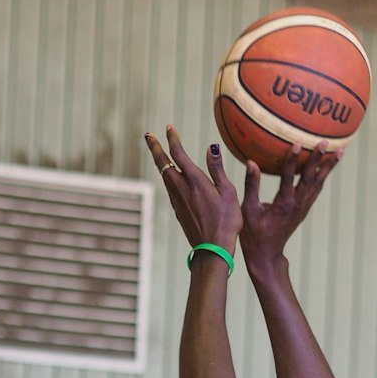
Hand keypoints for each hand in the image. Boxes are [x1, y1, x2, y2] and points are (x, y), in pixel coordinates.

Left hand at [145, 126, 242, 255]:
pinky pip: (169, 190)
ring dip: (160, 162)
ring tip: (158, 153)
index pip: (178, 153)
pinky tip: (170, 179)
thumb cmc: (226, 222)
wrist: (212, 249)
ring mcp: (177, 201)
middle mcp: (181, 188)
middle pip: (163, 163)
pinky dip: (167, 178)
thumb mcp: (228, 193)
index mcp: (194, 180)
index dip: (172, 138)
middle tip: (149, 135)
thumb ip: (217, 169)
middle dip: (155, 147)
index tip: (169, 127)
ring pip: (164, 176)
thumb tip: (211, 147)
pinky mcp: (178, 211)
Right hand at [240, 142, 341, 275]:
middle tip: (325, 142)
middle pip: (311, 179)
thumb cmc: (254, 234)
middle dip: (319, 159)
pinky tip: (327, 166)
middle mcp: (297, 205)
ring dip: (328, 167)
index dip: (293, 160)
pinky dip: (322, 176)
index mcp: (283, 204)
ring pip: (318, 183)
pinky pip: (316, 189)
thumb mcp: (248, 210)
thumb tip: (251, 162)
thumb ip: (251, 186)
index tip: (298, 143)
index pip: (289, 178)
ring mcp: (303, 208)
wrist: (267, 255)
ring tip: (340, 150)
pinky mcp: (304, 210)